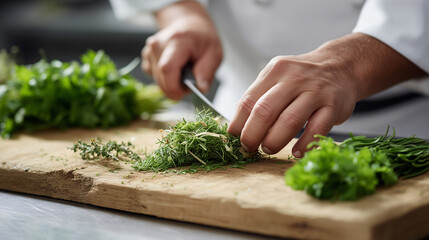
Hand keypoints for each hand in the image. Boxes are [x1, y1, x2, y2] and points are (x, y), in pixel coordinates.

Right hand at [142, 1, 222, 99]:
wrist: (189, 24)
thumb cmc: (203, 38)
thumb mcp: (214, 53)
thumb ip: (207, 71)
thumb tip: (201, 88)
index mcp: (177, 41)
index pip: (167, 69)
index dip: (175, 87)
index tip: (186, 91)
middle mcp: (158, 44)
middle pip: (161, 78)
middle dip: (176, 88)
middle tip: (190, 81)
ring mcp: (149, 49)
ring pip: (157, 80)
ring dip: (171, 83)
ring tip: (184, 71)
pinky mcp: (146, 55)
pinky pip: (153, 76)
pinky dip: (165, 78)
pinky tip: (175, 69)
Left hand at [228, 33, 425, 157]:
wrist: (341, 67)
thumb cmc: (303, 78)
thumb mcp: (278, 76)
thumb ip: (259, 96)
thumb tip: (237, 126)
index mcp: (275, 71)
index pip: (248, 100)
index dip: (238, 123)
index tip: (234, 138)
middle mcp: (294, 78)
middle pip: (265, 111)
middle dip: (252, 135)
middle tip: (248, 148)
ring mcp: (315, 91)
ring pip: (290, 120)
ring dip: (274, 140)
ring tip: (267, 149)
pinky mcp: (334, 106)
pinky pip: (317, 129)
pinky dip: (304, 144)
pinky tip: (296, 152)